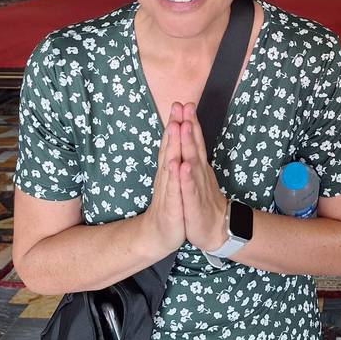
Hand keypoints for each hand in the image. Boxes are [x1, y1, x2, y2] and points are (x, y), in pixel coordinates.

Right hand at [141, 103, 185, 257]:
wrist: (160, 235)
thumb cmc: (171, 204)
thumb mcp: (174, 180)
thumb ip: (173, 158)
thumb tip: (175, 138)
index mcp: (169, 170)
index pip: (172, 144)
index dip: (176, 124)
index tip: (180, 104)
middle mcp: (166, 177)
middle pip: (170, 148)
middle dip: (174, 128)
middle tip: (176, 107)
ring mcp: (168, 191)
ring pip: (171, 165)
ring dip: (173, 146)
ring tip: (176, 128)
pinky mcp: (172, 206)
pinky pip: (175, 190)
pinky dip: (177, 177)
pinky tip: (178, 165)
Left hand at [178, 103, 228, 251]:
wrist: (215, 229)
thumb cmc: (203, 201)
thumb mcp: (197, 176)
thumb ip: (194, 156)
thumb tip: (190, 136)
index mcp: (197, 166)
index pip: (194, 141)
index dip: (189, 122)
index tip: (183, 104)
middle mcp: (199, 172)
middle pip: (194, 146)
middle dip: (189, 125)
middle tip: (185, 106)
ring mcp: (198, 186)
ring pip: (192, 163)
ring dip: (188, 145)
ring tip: (184, 127)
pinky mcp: (194, 203)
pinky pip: (190, 189)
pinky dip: (187, 177)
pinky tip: (183, 166)